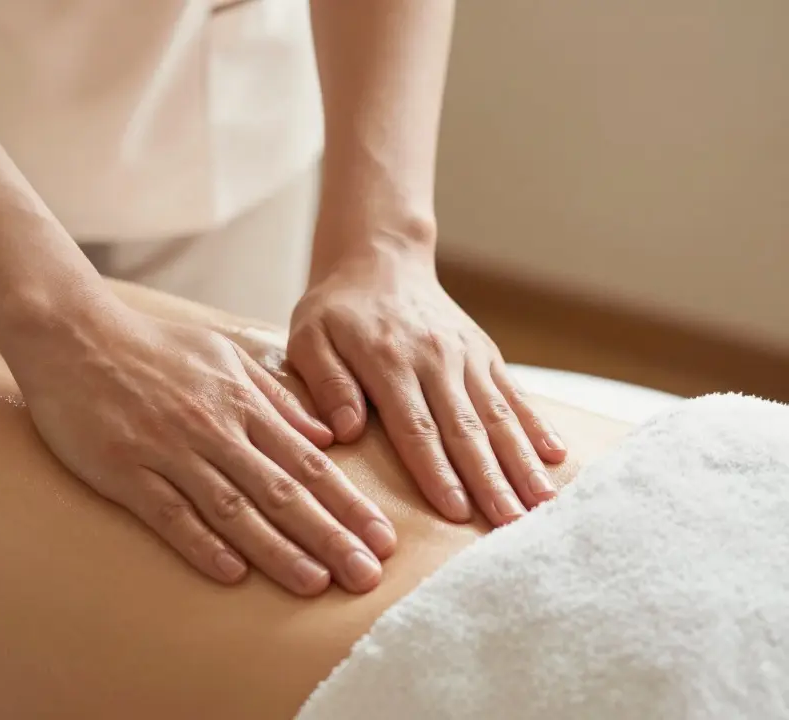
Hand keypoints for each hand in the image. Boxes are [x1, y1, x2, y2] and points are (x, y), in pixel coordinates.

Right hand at [7, 305, 396, 595]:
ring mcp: (168, 450)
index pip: (308, 463)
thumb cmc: (152, 345)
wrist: (73, 333)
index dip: (347, 503)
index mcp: (241, 402)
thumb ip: (276, 396)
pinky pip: (169, 512)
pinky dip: (201, 543)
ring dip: (277, 548)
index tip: (381, 539)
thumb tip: (328, 435)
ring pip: (233, 507)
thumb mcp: (224, 354)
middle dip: (329, 535)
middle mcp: (213, 428)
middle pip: (281, 491)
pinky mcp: (125, 469)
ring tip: (315, 584)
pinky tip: (231, 573)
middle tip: (366, 576)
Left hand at [287, 246, 567, 526]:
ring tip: (541, 502)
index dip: (437, 471)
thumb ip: (326, 382)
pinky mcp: (484, 352)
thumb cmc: (335, 311)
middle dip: (490, 480)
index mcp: (388, 362)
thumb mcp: (309, 338)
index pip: (416, 428)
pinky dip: (536, 425)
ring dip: (520, 461)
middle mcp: (434, 358)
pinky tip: (555, 456)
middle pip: (466, 429)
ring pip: (497, 415)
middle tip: (510, 523)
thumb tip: (347, 430)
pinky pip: (513, 393)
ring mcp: (465, 355)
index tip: (456, 511)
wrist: (379, 259)